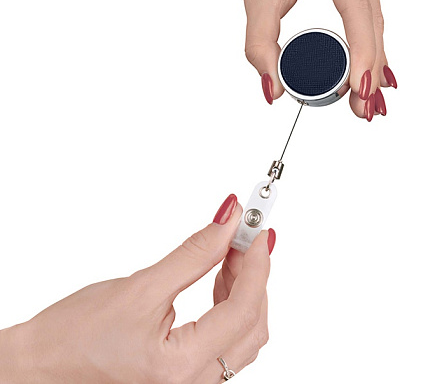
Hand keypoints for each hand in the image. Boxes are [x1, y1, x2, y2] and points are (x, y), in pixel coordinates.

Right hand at [0, 194, 275, 382]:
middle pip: (251, 323)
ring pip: (243, 333)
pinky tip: (222, 277)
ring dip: (244, 287)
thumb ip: (192, 255)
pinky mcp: (187, 374)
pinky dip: (231, 304)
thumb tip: (226, 224)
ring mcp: (193, 383)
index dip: (256, 263)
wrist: (40, 367)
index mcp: (180, 368)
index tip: (256, 229)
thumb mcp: (139, 288)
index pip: (243, 308)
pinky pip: (226, 340)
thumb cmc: (73, 336)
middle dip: (254, 273)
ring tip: (232, 249)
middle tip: (245, 234)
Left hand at [227, 0, 396, 118]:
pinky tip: (372, 73)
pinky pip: (368, 17)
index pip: (357, 11)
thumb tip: (273, 89)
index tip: (359, 88)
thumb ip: (260, 45)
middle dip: (369, 69)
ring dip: (372, 63)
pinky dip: (368, 47)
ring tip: (368, 101)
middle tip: (363, 109)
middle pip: (371, 22)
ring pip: (374, 23)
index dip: (361, 53)